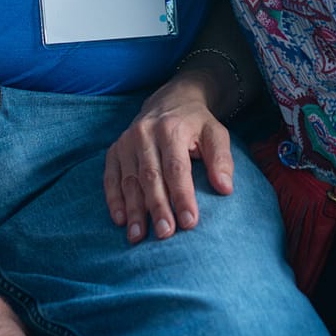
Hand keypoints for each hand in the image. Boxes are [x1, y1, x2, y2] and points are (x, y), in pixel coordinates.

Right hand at [103, 77, 236, 243]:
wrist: (170, 99)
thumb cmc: (196, 123)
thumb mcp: (216, 133)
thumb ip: (222, 159)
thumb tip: (225, 188)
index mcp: (172, 129)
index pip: (177, 168)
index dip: (182, 196)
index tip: (190, 222)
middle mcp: (145, 133)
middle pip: (151, 176)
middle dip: (157, 207)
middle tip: (165, 234)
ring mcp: (126, 141)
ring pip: (130, 180)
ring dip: (134, 210)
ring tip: (138, 236)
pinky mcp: (114, 150)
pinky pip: (111, 177)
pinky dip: (114, 199)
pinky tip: (120, 220)